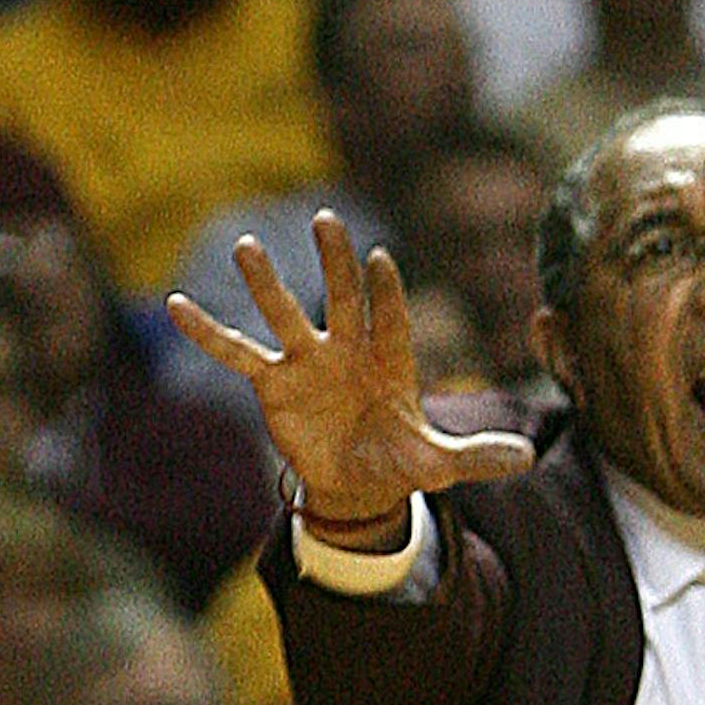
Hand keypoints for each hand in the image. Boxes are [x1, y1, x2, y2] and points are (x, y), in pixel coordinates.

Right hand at [167, 215, 533, 535]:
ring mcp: (307, 360)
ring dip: (268, 284)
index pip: (390, 318)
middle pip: (341, 298)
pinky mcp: (273, 382)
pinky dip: (207, 332)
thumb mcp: (439, 463)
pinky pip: (235, 353)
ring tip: (249, 248)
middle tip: (328, 221)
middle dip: (335, 264)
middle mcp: (346, 347)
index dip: (384, 294)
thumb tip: (528, 458)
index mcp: (390, 358)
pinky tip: (175, 305)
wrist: (357, 482)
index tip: (379, 262)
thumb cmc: (399, 460)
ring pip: (285, 314)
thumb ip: (477, 455)